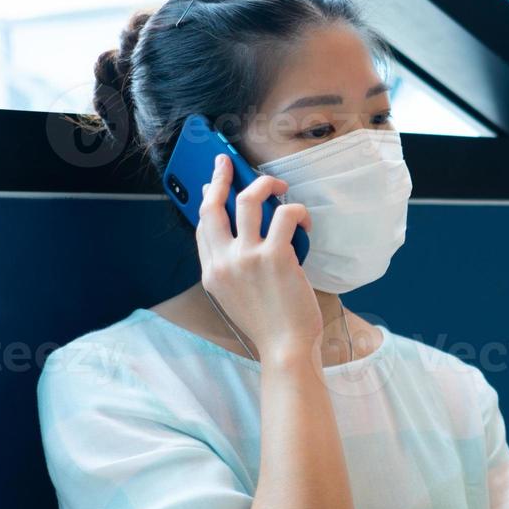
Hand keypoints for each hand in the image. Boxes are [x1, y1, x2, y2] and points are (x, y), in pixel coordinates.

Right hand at [197, 154, 321, 362]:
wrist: (286, 347)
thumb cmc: (270, 324)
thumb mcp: (236, 298)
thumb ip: (233, 269)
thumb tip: (242, 239)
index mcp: (212, 273)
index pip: (203, 226)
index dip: (209, 200)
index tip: (215, 185)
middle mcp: (224, 261)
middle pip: (214, 206)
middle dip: (221, 176)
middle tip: (229, 162)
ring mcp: (248, 257)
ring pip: (248, 200)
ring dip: (265, 185)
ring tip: (279, 186)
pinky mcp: (276, 256)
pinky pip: (285, 215)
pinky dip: (297, 211)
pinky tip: (305, 221)